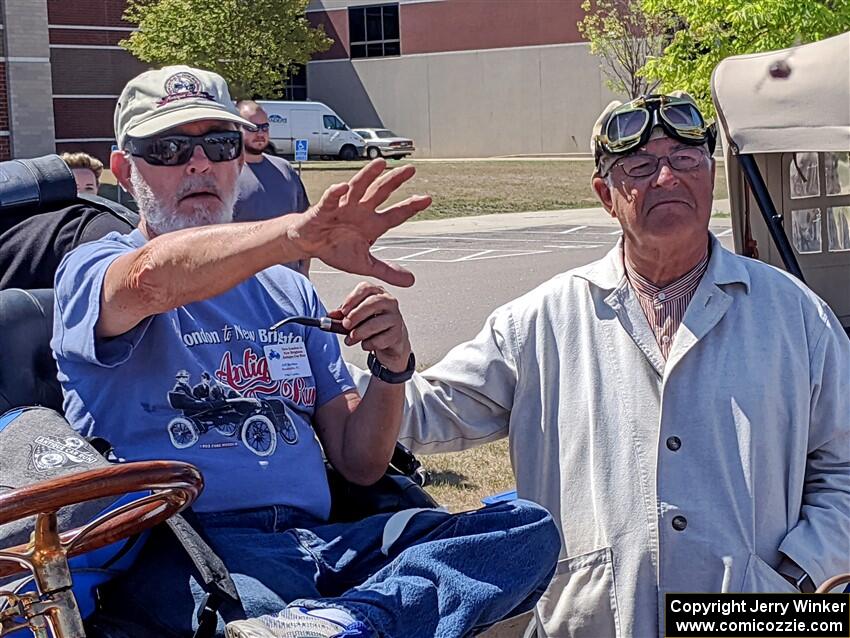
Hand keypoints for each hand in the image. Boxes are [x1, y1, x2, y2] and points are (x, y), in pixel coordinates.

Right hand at [287, 159, 430, 286]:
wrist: (308, 244)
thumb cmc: (336, 249)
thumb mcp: (364, 264)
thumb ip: (387, 271)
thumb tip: (411, 281)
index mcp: (372, 224)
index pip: (395, 214)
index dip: (410, 207)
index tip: (428, 199)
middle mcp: (360, 211)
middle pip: (380, 193)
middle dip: (394, 181)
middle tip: (411, 169)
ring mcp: (342, 207)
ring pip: (357, 188)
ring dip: (368, 175)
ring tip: (381, 164)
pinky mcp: (322, 210)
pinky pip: (329, 200)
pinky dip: (335, 193)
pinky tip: (342, 185)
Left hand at [330, 282, 410, 372]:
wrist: (391, 340)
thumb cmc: (372, 324)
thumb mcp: (355, 317)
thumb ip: (343, 315)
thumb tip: (330, 315)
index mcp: (377, 292)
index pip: (365, 288)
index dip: (352, 299)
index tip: (343, 311)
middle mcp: (389, 301)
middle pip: (373, 303)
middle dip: (356, 315)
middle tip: (346, 325)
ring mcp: (395, 317)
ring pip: (376, 323)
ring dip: (360, 332)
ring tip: (350, 339)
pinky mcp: (398, 333)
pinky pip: (381, 339)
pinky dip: (369, 344)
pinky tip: (366, 344)